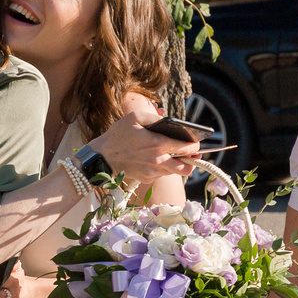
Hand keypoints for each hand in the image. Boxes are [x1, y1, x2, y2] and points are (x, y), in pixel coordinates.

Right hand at [87, 100, 203, 189]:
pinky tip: (152, 159)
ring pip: (174, 172)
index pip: (186, 148)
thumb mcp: (135, 118)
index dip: (195, 146)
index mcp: (158, 144)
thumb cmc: (117, 135)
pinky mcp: (147, 179)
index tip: (196, 144)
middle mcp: (158, 161)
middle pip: (186, 168)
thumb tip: (170, 122)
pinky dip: (161, 168)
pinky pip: (161, 174)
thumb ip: (156, 118)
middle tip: (191, 155)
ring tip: (170, 155)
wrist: (101, 157)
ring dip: (176, 164)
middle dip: (192, 162)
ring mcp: (153, 172)